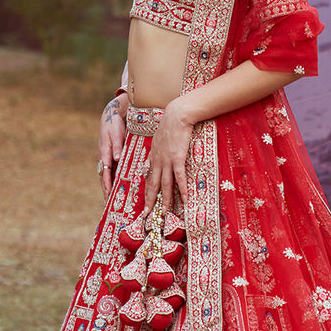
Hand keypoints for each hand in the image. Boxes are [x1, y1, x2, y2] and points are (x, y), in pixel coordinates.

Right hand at [98, 93, 127, 199]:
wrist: (112, 116)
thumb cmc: (114, 125)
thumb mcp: (115, 133)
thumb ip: (116, 146)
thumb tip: (116, 158)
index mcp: (104, 154)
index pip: (105, 172)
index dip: (107, 184)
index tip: (109, 194)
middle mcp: (103, 159)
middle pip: (103, 179)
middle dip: (105, 192)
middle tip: (107, 206)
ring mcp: (106, 160)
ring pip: (106, 178)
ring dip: (107, 190)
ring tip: (109, 204)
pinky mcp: (109, 159)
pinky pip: (110, 174)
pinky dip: (111, 183)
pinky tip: (114, 191)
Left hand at [143, 98, 193, 213]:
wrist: (176, 115)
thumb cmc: (171, 125)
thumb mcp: (160, 138)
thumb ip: (159, 149)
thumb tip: (160, 156)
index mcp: (153, 157)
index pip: (149, 178)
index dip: (147, 191)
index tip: (146, 202)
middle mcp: (158, 161)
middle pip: (154, 185)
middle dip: (150, 201)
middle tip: (148, 214)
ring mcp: (167, 160)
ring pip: (165, 184)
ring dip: (165, 200)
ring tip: (165, 212)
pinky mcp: (178, 158)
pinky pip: (179, 177)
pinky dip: (182, 189)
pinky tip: (185, 198)